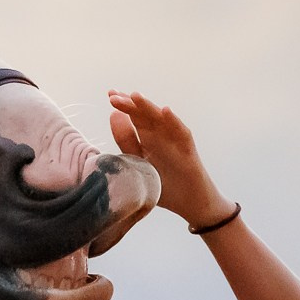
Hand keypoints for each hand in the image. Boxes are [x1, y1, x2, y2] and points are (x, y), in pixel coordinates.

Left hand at [107, 90, 230, 228]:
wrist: (189, 203)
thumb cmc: (164, 184)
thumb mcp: (137, 162)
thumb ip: (126, 141)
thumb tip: (113, 115)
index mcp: (147, 138)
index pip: (134, 117)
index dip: (123, 106)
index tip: (110, 95)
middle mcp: (161, 135)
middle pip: (145, 115)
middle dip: (130, 104)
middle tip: (114, 96)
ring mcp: (175, 141)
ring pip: (161, 120)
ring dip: (148, 107)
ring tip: (134, 96)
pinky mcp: (188, 150)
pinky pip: (181, 133)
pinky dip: (174, 122)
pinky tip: (165, 111)